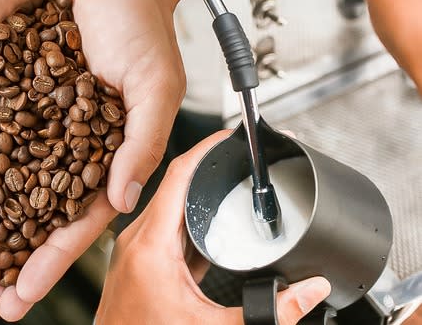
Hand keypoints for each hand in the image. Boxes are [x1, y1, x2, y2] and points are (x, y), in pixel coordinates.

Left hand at [96, 131, 331, 323]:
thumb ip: (267, 311)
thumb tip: (309, 290)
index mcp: (150, 246)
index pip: (177, 176)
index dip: (206, 149)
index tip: (227, 134)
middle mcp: (135, 241)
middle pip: (173, 186)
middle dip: (207, 169)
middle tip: (237, 157)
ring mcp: (133, 250)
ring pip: (167, 206)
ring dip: (196, 193)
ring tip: (226, 182)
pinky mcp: (136, 262)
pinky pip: (163, 228)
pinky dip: (186, 220)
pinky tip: (208, 224)